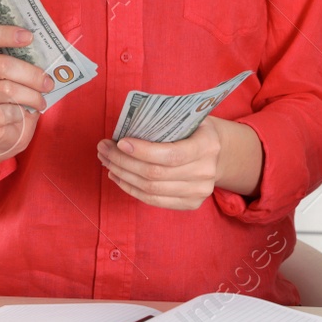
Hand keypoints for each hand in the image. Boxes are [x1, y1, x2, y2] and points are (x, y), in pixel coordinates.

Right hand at [0, 25, 53, 167]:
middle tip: (48, 83)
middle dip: (31, 74)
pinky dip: (20, 114)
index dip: (5, 33)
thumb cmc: (2, 95)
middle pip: (1, 65)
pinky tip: (24, 115)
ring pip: (6, 91)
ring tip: (41, 102)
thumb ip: (19, 62)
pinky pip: (3, 113)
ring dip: (31, 97)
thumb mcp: (8, 75)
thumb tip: (48, 60)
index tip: (29, 36)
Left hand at [96, 118, 221, 209]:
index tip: (120, 142)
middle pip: (155, 174)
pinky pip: (153, 200)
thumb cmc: (195, 129)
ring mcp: (199, 192)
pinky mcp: (190, 204)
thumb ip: (164, 120)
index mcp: (207, 145)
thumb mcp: (188, 116)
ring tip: (106, 161)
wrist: (218, 153)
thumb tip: (126, 126)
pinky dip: (131, 188)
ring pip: (150, 189)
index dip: (142, 151)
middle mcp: (205, 172)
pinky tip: (118, 176)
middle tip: (104, 148)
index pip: (171, 155)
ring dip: (122, 175)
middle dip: (123, 161)